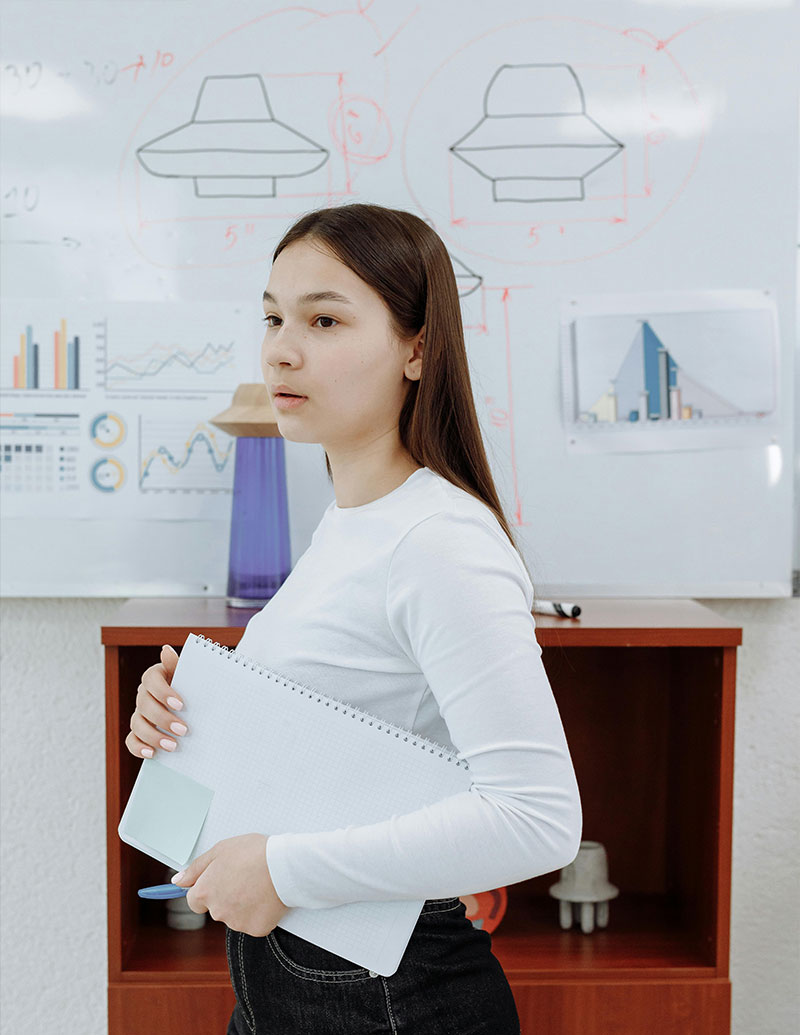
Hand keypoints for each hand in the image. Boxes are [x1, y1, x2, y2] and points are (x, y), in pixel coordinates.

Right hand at [125, 645, 187, 758]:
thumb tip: (166, 650)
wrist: (195, 703)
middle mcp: (143, 694)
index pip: (151, 680)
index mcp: (154, 676)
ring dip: (153, 736)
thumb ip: (178, 665)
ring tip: (173, 746)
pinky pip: (131, 740)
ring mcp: (139, 713)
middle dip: (163, 719)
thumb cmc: (192, 686)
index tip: (181, 705)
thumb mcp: (189, 675)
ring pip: (137, 724)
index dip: (163, 692)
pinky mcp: (139, 731)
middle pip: (144, 705)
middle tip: (184, 730)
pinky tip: (152, 754)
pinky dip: (139, 748)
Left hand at [171, 834, 289, 935]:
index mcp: (205, 892)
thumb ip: (196, 868)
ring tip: (258, 884)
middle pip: (216, 908)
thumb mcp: (220, 850)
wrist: (284, 864)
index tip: (219, 882)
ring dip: (242, 904)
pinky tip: (267, 897)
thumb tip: (177, 881)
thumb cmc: (253, 852)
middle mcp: (217, 911)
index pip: (194, 901)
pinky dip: (259, 913)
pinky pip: (253, 923)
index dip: (207, 889)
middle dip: (226, 895)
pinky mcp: (256, 929)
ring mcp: (237, 923)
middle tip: (244, 877)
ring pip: (235, 916)